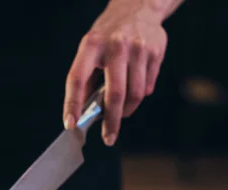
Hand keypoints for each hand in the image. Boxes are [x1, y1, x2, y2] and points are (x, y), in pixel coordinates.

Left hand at [63, 0, 167, 145]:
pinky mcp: (156, 51)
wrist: (138, 6)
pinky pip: (147, 86)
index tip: (71, 124)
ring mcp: (138, 48)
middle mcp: (116, 45)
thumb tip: (81, 114)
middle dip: (111, 121)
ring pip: (134, 94)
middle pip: (114, 94)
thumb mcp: (89, 51)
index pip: (77, 79)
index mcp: (92, 45)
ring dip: (126, 110)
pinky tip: (134, 90)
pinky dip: (139, 96)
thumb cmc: (107, 36)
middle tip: (108, 138)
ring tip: (120, 112)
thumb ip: (85, 81)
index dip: (72, 104)